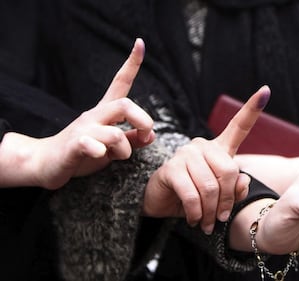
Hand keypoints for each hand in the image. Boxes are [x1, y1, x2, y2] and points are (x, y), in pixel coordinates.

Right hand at [34, 38, 154, 188]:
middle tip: (144, 136)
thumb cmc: (81, 153)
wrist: (45, 163)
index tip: (140, 42)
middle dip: (143, 121)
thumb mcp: (111, 147)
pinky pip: (92, 146)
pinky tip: (97, 155)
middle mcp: (94, 116)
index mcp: (104, 112)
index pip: (120, 82)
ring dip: (124, 150)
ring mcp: (83, 129)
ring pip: (115, 134)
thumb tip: (152, 134)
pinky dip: (101, 153)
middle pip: (125, 105)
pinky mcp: (74, 145)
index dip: (132, 63)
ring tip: (116, 156)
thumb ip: (131, 139)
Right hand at [143, 86, 270, 233]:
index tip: (266, 91)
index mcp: (218, 149)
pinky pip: (192, 195)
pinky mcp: (171, 168)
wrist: (162, 203)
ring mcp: (185, 154)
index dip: (252, 109)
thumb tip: (243, 181)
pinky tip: (194, 219)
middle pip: (228, 171)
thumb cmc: (195, 198)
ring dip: (211, 212)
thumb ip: (235, 190)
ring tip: (207, 222)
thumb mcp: (219, 197)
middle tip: (220, 218)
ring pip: (210, 186)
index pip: (238, 126)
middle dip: (227, 201)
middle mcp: (202, 146)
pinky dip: (196, 213)